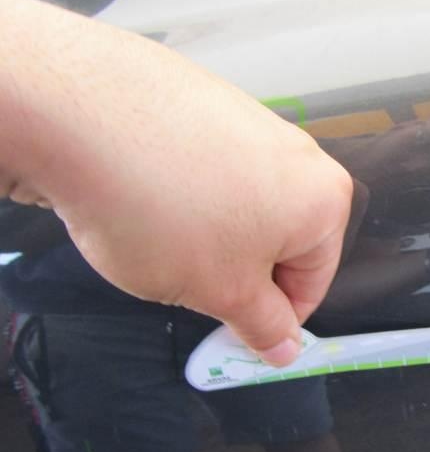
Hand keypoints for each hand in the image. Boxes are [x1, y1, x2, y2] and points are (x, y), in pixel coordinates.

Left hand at [0, 0, 351, 365]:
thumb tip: (286, 347)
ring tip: (160, 239)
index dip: (270, 319)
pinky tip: (148, 199)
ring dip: (210, 236)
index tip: (232, 331)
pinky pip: (210, 169)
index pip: (312, 283)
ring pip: (243, 205)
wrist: (83, 115)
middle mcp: (299, 154)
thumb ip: (264, 326)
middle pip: (279, 240)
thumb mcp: (222, 293)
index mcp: (324, 201)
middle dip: (238, 272)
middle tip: (189, 283)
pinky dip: (186, 195)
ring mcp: (251, 121)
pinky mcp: (207, 104)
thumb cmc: (167, 211)